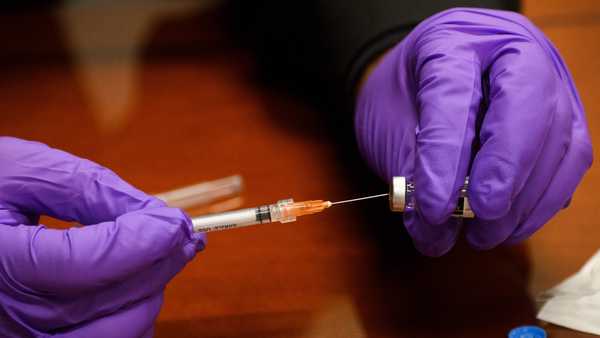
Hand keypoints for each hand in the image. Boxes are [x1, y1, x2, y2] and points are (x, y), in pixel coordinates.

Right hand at [0, 137, 205, 336]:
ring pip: (115, 334)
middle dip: (159, 265)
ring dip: (150, 292)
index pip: (86, 265)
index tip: (176, 220)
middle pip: (109, 305)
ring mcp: (24, 337)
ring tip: (161, 252)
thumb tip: (156, 216)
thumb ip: (91, 191)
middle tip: (182, 232)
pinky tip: (138, 279)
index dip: (141, 242)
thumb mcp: (24, 172)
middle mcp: (9, 316)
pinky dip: (133, 312)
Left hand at [355, 8, 591, 255]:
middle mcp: (512, 51)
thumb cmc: (405, 94)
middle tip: (478, 219)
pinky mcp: (565, 116)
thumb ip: (408, 172)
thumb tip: (433, 233)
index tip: (433, 206)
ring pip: (559, 141)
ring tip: (486, 234)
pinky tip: (511, 225)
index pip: (454, 94)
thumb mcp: (388, 122)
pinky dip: (543, 201)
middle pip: (527, 110)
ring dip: (526, 200)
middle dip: (505, 175)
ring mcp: (547, 82)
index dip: (445, 155)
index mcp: (452, 40)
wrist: (427, 75)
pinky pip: (570, 161)